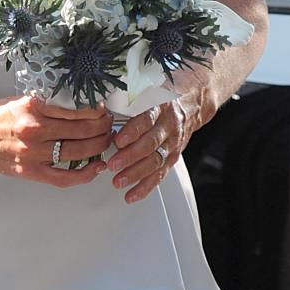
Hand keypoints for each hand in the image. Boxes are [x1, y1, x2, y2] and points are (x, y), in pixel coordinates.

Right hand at [0, 95, 112, 186]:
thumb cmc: (1, 117)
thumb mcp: (26, 101)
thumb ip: (52, 103)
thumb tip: (85, 105)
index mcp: (34, 108)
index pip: (77, 110)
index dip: (97, 112)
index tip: (104, 112)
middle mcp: (34, 129)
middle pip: (82, 131)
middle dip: (103, 128)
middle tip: (110, 126)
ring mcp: (33, 152)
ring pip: (78, 152)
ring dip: (99, 148)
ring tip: (106, 143)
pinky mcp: (31, 171)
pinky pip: (65, 177)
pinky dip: (85, 174)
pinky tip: (96, 167)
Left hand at [105, 83, 206, 203]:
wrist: (189, 105)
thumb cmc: (159, 99)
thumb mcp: (146, 93)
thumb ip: (127, 102)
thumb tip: (100, 111)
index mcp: (159, 107)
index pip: (146, 119)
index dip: (132, 131)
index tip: (118, 140)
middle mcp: (168, 126)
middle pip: (150, 144)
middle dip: (130, 156)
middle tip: (113, 164)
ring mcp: (172, 143)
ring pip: (155, 161)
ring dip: (136, 174)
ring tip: (118, 182)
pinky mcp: (172, 158)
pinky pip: (159, 175)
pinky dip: (145, 187)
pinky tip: (131, 195)